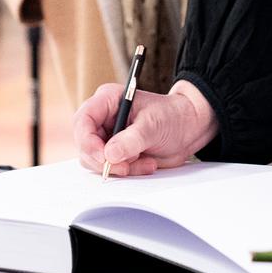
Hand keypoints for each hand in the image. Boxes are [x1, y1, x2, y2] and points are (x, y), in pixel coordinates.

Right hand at [74, 79, 218, 176]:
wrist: (188, 129)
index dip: (88, 141)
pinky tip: (147, 163)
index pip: (83, 121)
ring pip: (96, 161)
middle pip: (85, 145)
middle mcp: (103, 119)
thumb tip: (109, 155)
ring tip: (145, 161)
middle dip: (105, 160)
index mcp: (107, 100)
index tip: (104, 157)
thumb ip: (131, 139)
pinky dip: (128, 171)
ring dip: (120, 167)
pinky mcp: (115, 154)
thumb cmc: (171, 116)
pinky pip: (111, 169)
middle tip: (128, 166)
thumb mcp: (153, 124)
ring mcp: (107, 138)